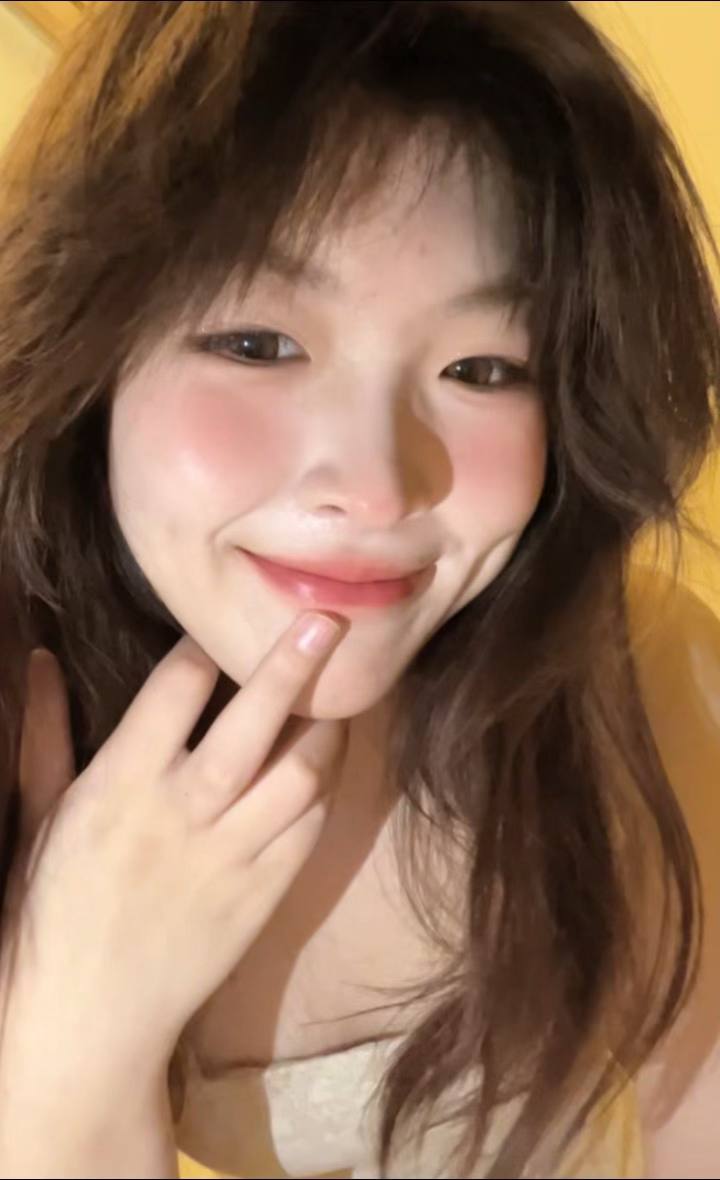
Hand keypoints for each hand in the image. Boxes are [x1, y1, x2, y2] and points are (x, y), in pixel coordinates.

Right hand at [2, 612, 346, 1072]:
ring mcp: (230, 857)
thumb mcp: (40, 816)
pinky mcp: (262, 896)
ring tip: (338, 694)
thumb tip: (43, 659)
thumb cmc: (52, 911)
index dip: (206, 646)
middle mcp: (182, 813)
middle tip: (328, 620)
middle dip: (292, 665)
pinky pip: (308, 829)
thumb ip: (45, 734)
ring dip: (324, 729)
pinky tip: (327, 763)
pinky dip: (324, 789)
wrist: (88, 1021)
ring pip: (299, 775)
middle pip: (252, 723)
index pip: (176, 690)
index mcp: (119, 784)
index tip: (227, 622)